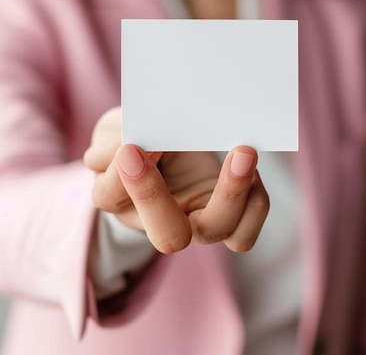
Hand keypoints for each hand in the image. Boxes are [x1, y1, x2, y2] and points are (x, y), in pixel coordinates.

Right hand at [83, 106, 269, 253]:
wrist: (165, 144)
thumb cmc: (135, 136)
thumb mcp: (114, 130)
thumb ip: (112, 136)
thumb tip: (124, 143)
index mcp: (119, 199)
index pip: (111, 196)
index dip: (121, 172)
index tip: (130, 144)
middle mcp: (158, 224)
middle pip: (168, 237)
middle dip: (165, 197)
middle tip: (163, 144)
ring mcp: (197, 224)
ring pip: (218, 230)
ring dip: (232, 193)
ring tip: (242, 152)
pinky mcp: (227, 218)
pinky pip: (245, 232)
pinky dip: (254, 201)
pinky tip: (247, 160)